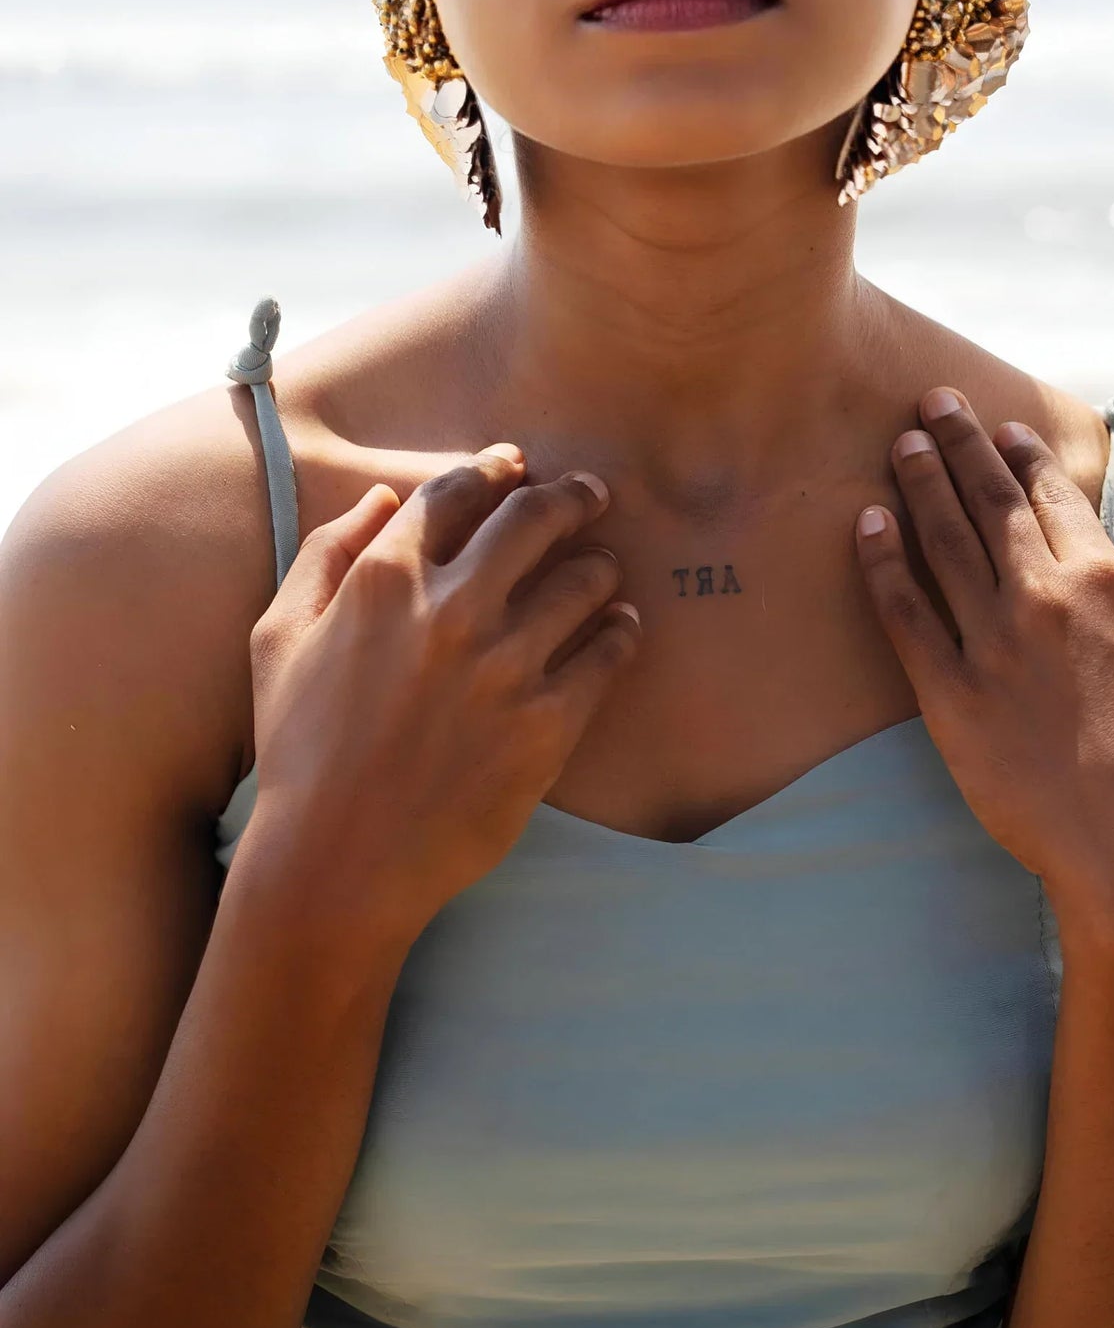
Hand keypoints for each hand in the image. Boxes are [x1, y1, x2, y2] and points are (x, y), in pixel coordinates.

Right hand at [246, 446, 640, 945]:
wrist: (338, 863)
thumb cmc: (299, 752)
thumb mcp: (278, 639)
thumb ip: (326, 555)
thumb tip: (382, 498)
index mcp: (384, 580)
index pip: (455, 494)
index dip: (491, 470)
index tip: (514, 464)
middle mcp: (452, 610)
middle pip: (534, 520)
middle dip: (570, 496)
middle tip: (592, 493)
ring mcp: (506, 666)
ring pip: (582, 581)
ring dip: (598, 564)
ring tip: (605, 568)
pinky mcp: (548, 724)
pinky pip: (606, 656)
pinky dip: (620, 632)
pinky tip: (622, 628)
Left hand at [854, 387, 1113, 921]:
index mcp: (1107, 583)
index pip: (1057, 499)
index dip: (1026, 458)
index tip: (1006, 428)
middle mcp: (1043, 597)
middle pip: (990, 503)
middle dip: (960, 446)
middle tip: (933, 402)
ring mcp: (991, 645)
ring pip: (943, 542)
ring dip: (918, 484)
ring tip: (900, 441)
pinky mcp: (949, 697)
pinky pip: (903, 615)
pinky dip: (880, 563)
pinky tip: (864, 523)